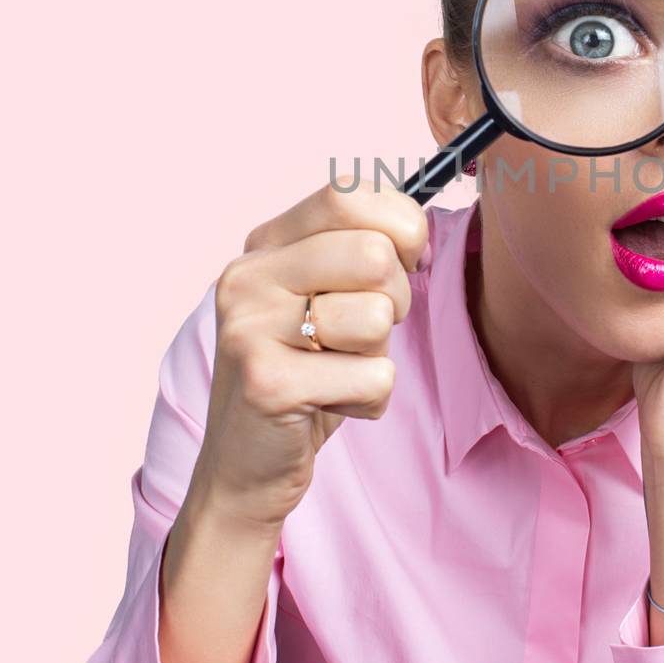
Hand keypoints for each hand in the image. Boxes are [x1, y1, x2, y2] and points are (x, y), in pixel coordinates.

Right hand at [188, 176, 429, 532]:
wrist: (245, 468)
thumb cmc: (306, 375)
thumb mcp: (328, 298)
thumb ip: (363, 251)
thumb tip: (417, 229)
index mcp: (265, 245)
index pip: (347, 194)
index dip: (400, 227)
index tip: (405, 262)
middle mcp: (248, 276)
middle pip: (374, 255)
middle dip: (393, 301)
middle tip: (361, 335)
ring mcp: (250, 328)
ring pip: (376, 318)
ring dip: (376, 356)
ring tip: (336, 372)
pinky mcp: (267, 383)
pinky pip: (373, 377)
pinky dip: (369, 401)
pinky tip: (329, 406)